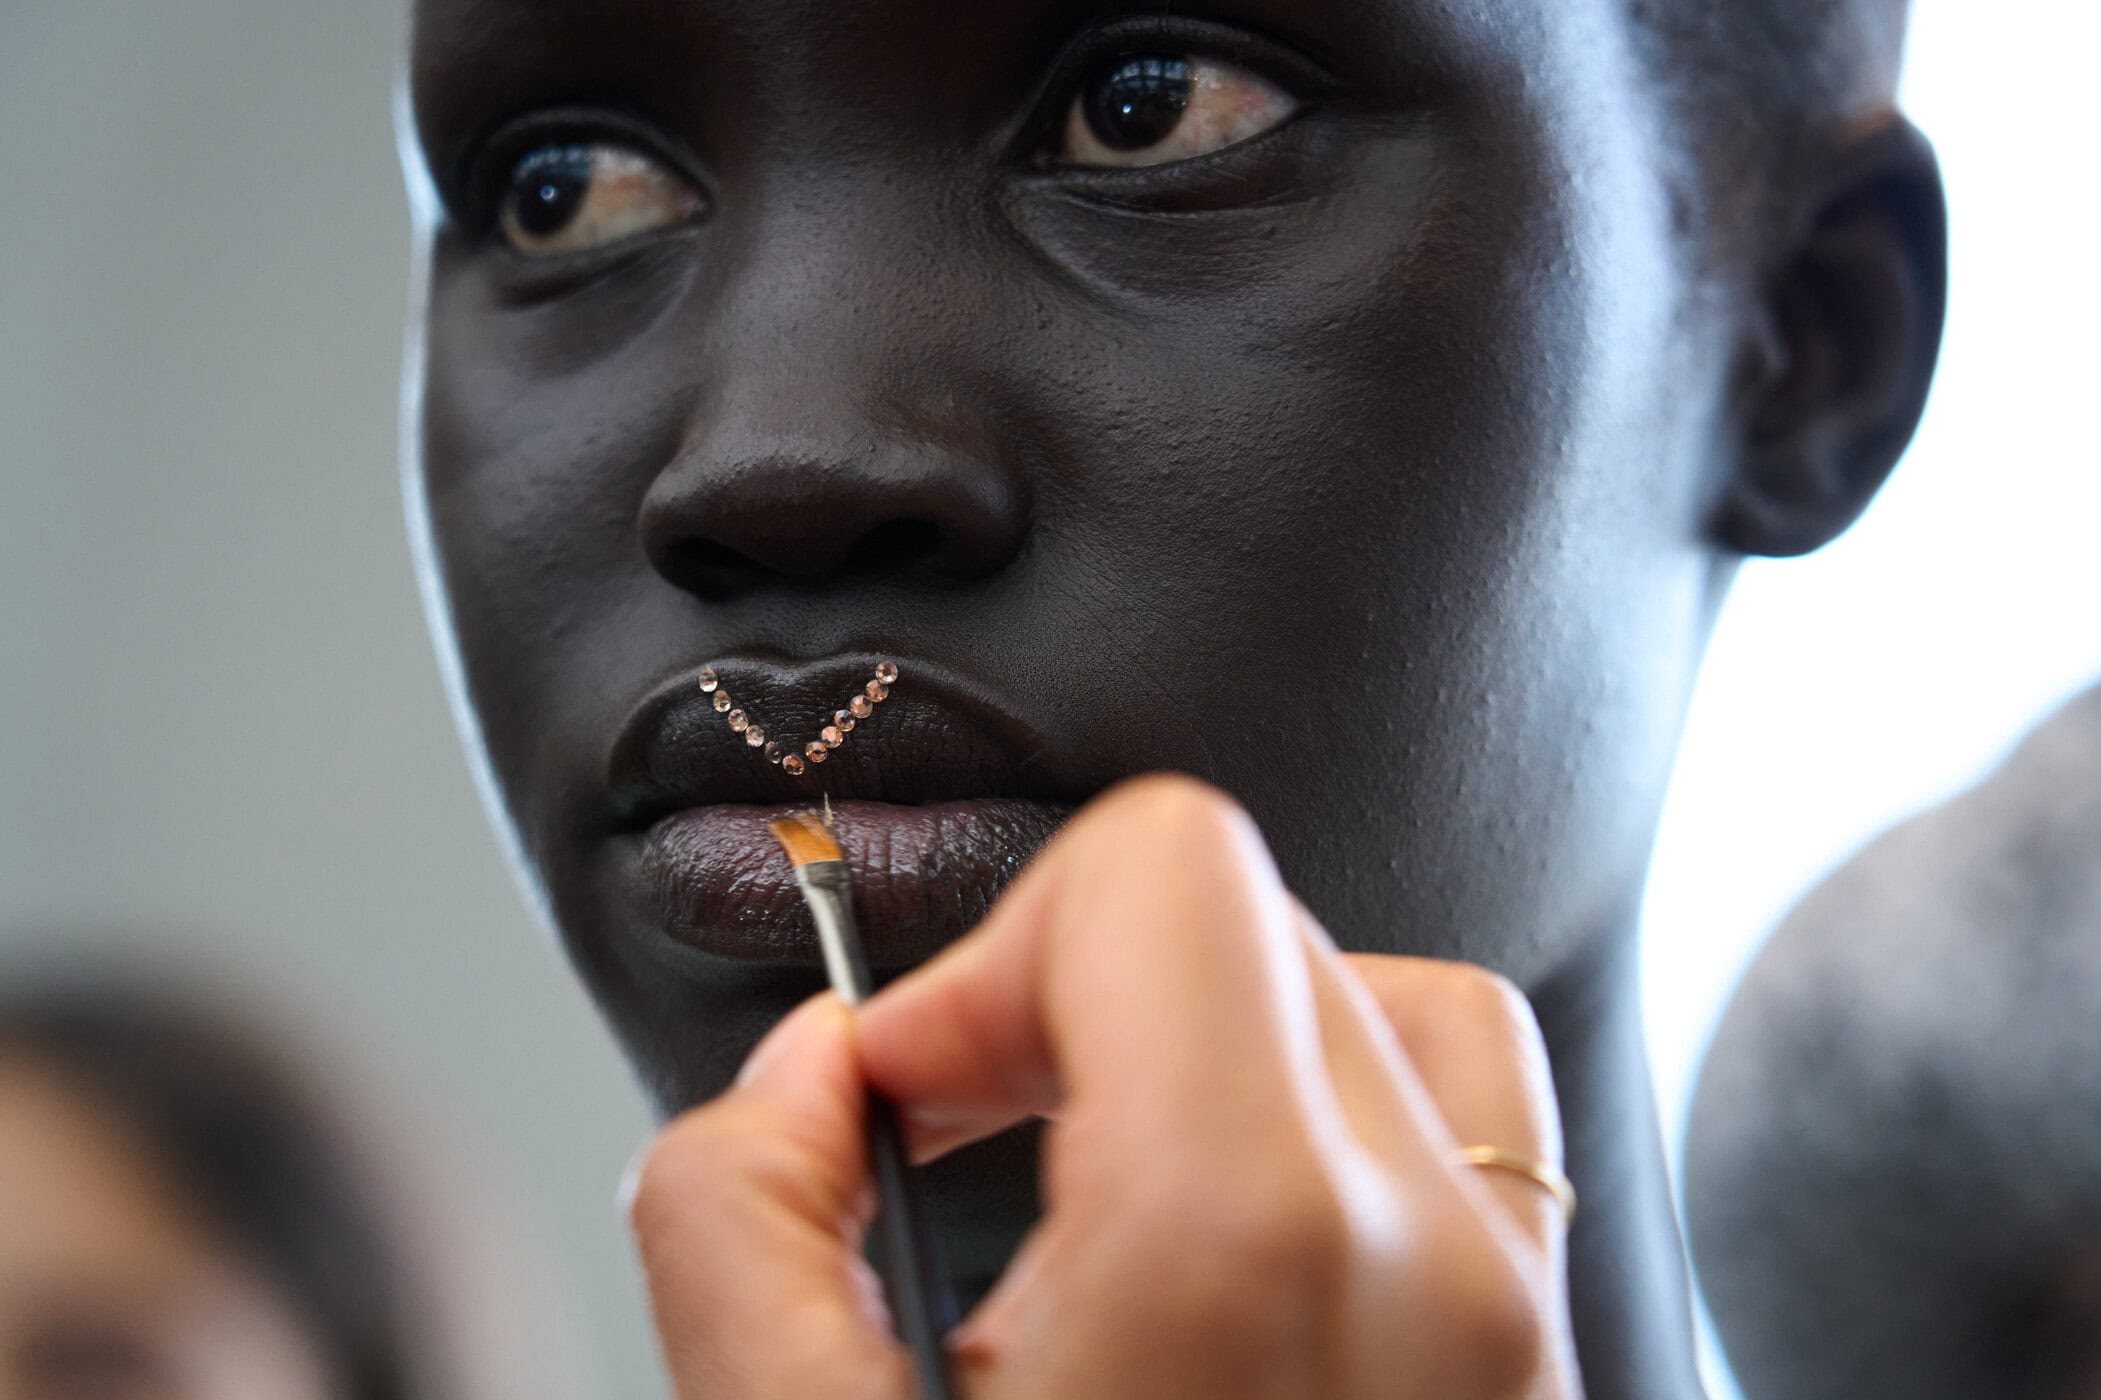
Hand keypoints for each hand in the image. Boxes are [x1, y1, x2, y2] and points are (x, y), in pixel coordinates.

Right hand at [628, 775, 1579, 1397]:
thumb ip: (735, 1223)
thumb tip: (801, 1079)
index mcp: (1251, 1243)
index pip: (1160, 864)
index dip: (981, 960)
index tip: (906, 1097)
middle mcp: (1440, 1264)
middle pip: (1249, 917)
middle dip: (1069, 1007)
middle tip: (970, 1157)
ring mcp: (1524, 1322)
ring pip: (1386, 1001)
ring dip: (1217, 1049)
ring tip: (1104, 1191)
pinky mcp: (1551, 1371)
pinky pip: (1467, 1135)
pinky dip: (1327, 1133)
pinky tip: (1220, 1263)